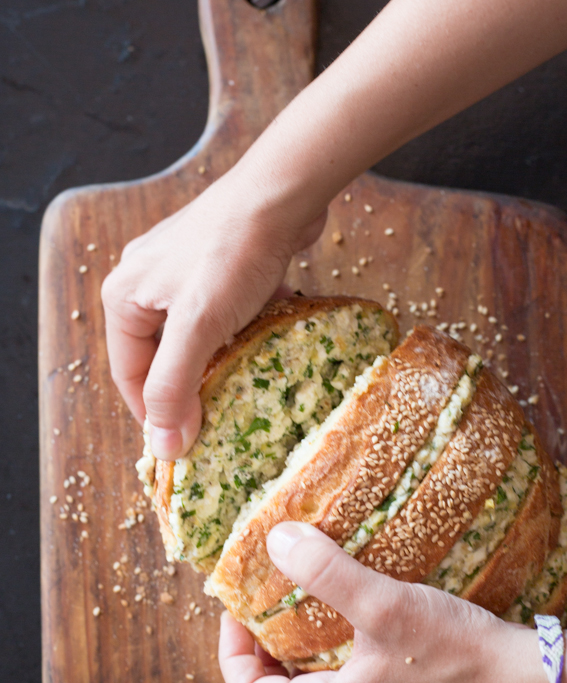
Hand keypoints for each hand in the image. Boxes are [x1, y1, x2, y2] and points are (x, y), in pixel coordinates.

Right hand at [102, 167, 326, 459]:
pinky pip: (221, 316)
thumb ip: (175, 386)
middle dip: (190, 391)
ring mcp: (182, 274)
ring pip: (194, 339)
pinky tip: (264, 344)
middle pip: (161, 359)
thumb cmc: (235, 254)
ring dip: (219, 364)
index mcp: (125, 298)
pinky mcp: (217, 267)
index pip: (130, 376)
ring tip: (246, 387)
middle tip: (218, 424)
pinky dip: (240, 335)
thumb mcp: (198, 327)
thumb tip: (164, 445)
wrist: (282, 192)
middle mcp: (146, 284)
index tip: (184, 447)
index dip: (155, 416)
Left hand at [219, 523, 546, 682]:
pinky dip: (322, 672)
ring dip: (287, 669)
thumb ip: (327, 572)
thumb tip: (277, 541)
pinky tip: (343, 634)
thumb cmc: (456, 652)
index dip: (231, 650)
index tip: (238, 609)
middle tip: (259, 619)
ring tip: (293, 620)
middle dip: (253, 663)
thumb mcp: (384, 604)